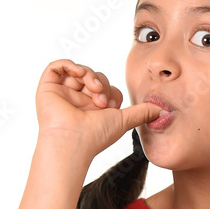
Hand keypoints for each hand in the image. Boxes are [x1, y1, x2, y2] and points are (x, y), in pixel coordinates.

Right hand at [35, 59, 161, 157]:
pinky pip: (57, 66)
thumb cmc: (95, 136)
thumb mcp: (123, 121)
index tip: (111, 105)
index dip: (111, 90)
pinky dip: (69, 65)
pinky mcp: (48, 89)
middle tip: (102, 99)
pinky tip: (78, 73)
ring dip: (88, 75)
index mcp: (93, 108)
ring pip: (77, 71)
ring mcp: (62, 94)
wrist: (73, 143)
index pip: (105, 86)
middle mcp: (77, 100)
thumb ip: (141, 113)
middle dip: (101, 82)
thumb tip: (161, 109)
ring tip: (93, 89)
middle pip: (93, 76)